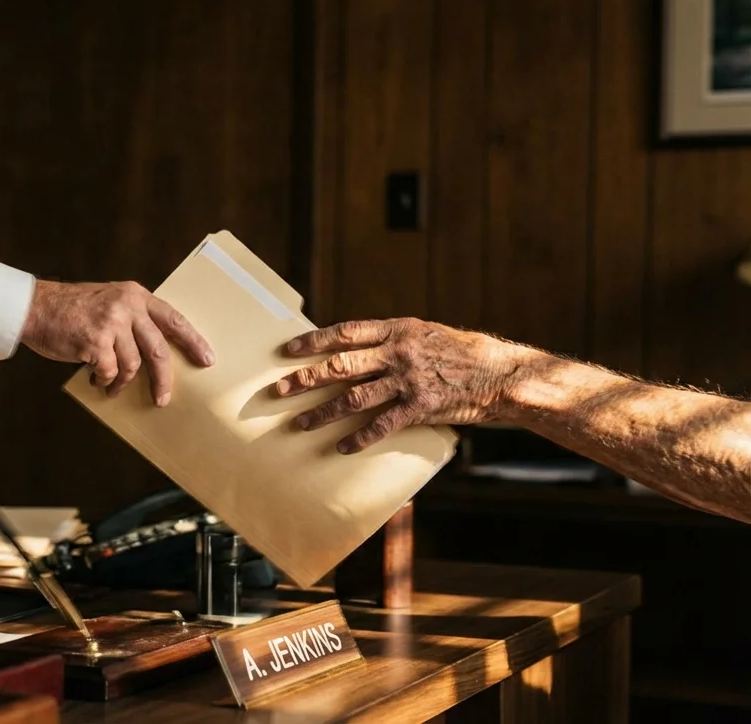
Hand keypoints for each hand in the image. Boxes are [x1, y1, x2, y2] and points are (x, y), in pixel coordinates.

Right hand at [21, 280, 214, 405]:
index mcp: (135, 296)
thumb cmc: (70, 309)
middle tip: (163, 398)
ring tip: (111, 385)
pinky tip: (96, 379)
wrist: (34, 307)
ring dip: (121, 382)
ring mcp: (112, 323)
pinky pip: (110, 371)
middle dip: (162, 379)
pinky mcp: (95, 341)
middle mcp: (127, 307)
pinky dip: (104, 380)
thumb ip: (132, 317)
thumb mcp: (108, 301)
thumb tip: (153, 352)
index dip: (193, 341)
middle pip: (158, 350)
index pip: (173, 320)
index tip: (207, 359)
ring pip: (132, 365)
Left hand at [274, 318, 526, 452]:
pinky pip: (381, 424)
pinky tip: (342, 447)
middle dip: (306, 379)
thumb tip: (351, 350)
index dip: (313, 341)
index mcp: (396, 330)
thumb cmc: (459, 353)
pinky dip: (359, 437)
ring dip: (323, 412)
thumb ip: (389, 341)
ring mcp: (407, 380)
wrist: (499, 374)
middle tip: (279, 390)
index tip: (287, 350)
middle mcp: (397, 353)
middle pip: (340, 365)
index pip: (345, 332)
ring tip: (300, 425)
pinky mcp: (419, 407)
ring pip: (353, 397)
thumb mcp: (423, 335)